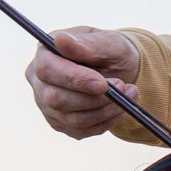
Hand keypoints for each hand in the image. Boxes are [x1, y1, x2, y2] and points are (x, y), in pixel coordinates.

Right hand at [24, 26, 142, 138]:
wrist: (119, 69)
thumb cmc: (110, 50)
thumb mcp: (107, 41)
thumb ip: (87, 43)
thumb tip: (61, 40)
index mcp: (45, 52)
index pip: (46, 69)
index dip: (74, 79)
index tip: (103, 84)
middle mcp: (40, 81)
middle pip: (55, 98)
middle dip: (94, 98)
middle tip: (124, 87)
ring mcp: (47, 105)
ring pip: (71, 118)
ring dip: (104, 110)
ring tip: (130, 94)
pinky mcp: (61, 123)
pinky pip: (81, 130)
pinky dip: (106, 121)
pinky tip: (122, 107)